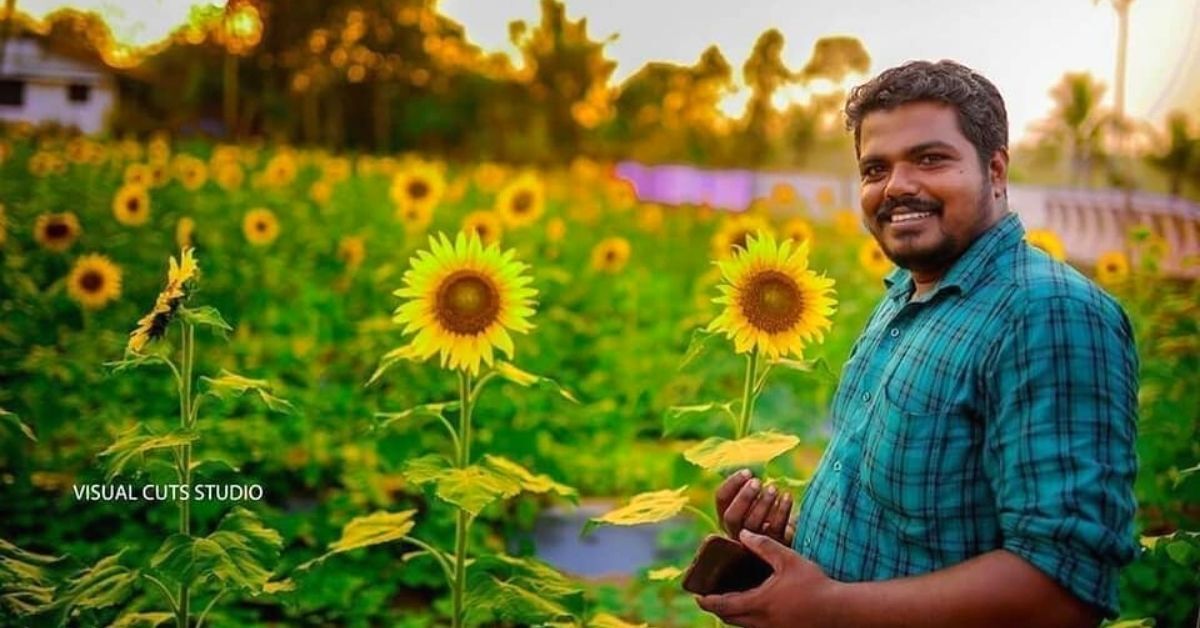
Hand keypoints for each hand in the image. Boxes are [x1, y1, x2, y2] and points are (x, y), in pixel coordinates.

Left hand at [695, 530, 840, 627]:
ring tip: (728, 601)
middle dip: (717, 609)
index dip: (708, 601)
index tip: (697, 596)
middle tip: (708, 598)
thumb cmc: (814, 584)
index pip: (724, 605)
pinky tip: (753, 607)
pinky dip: (748, 619)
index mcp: (759, 603)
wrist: (839, 611)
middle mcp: (762, 621)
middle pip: (729, 618)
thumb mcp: (788, 559)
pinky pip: (757, 627)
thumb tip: (743, 533)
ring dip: (732, 614)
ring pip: (743, 625)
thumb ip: (764, 545)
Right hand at [715, 469, 794, 545]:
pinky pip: (775, 528)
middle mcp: (734, 531)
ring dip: (763, 503)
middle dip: (744, 497)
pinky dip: (782, 511)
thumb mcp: (753, 501)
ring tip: (773, 488)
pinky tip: (787, 496)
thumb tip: (749, 473)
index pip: (721, 498)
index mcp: (725, 516)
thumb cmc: (766, 512)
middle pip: (732, 517)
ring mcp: (752, 543)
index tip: (748, 472)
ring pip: (752, 524)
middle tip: (758, 482)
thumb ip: (748, 488)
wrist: (786, 541)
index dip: (732, 483)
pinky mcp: (772, 547)